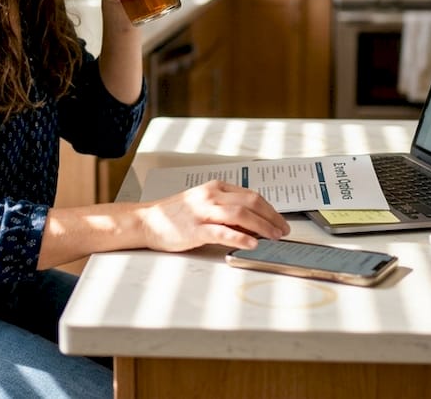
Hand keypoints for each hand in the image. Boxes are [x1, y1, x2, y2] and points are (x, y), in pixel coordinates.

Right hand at [135, 180, 290, 251]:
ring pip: (240, 214)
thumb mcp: (204, 205)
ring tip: (274, 236)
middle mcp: (211, 196)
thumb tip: (253, 222)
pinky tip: (252, 243)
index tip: (280, 221)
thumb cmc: (176, 215)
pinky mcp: (195, 229)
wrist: (147, 221)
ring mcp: (203, 211)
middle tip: (283, 230)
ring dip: (262, 226)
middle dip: (271, 217)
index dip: (270, 209)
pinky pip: (222, 231)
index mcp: (215, 188)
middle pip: (250, 202)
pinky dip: (240, 236)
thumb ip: (226, 210)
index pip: (251, 195)